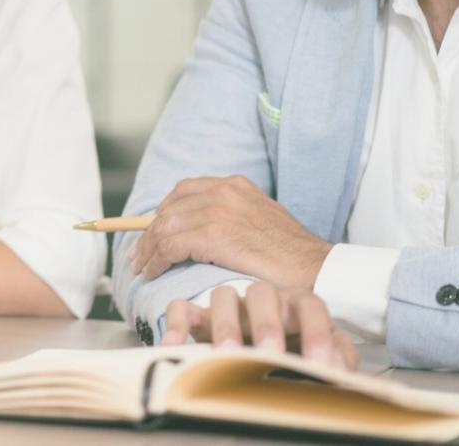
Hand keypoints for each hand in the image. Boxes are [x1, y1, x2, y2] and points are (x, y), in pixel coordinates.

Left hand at [128, 175, 331, 287]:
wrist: (318, 269)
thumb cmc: (291, 256)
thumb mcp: (258, 222)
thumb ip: (230, 219)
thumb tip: (198, 232)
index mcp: (235, 185)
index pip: (184, 192)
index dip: (162, 214)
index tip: (151, 232)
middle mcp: (224, 191)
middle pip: (169, 207)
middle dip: (149, 231)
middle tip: (140, 254)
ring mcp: (218, 210)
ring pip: (164, 226)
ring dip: (148, 248)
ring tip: (142, 267)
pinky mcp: (214, 234)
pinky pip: (170, 244)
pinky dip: (156, 259)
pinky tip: (153, 272)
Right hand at [161, 282, 357, 369]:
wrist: (274, 349)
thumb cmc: (301, 350)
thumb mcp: (327, 355)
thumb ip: (338, 358)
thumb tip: (341, 371)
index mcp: (299, 304)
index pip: (311, 307)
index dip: (317, 333)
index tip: (320, 364)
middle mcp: (265, 299)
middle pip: (263, 293)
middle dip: (266, 324)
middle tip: (269, 353)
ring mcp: (231, 305)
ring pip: (222, 295)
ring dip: (224, 323)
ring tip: (227, 354)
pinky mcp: (201, 316)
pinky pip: (182, 308)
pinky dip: (177, 324)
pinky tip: (174, 346)